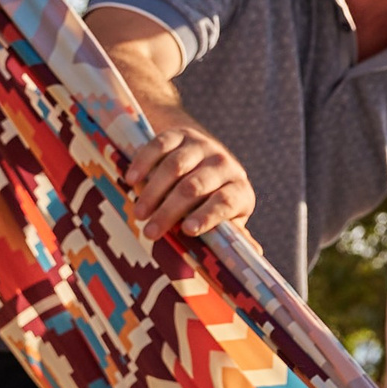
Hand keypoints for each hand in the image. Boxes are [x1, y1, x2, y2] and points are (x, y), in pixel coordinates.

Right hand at [125, 120, 253, 238]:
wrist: (202, 159)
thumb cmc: (212, 201)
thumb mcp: (226, 219)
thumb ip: (234, 234)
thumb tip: (255, 253)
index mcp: (238, 189)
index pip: (225, 202)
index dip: (207, 216)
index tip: (186, 231)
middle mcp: (223, 164)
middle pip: (194, 187)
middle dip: (170, 211)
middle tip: (150, 231)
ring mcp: (201, 146)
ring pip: (174, 167)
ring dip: (154, 192)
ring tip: (139, 213)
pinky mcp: (180, 133)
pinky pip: (159, 145)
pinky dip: (144, 162)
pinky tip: (131, 180)